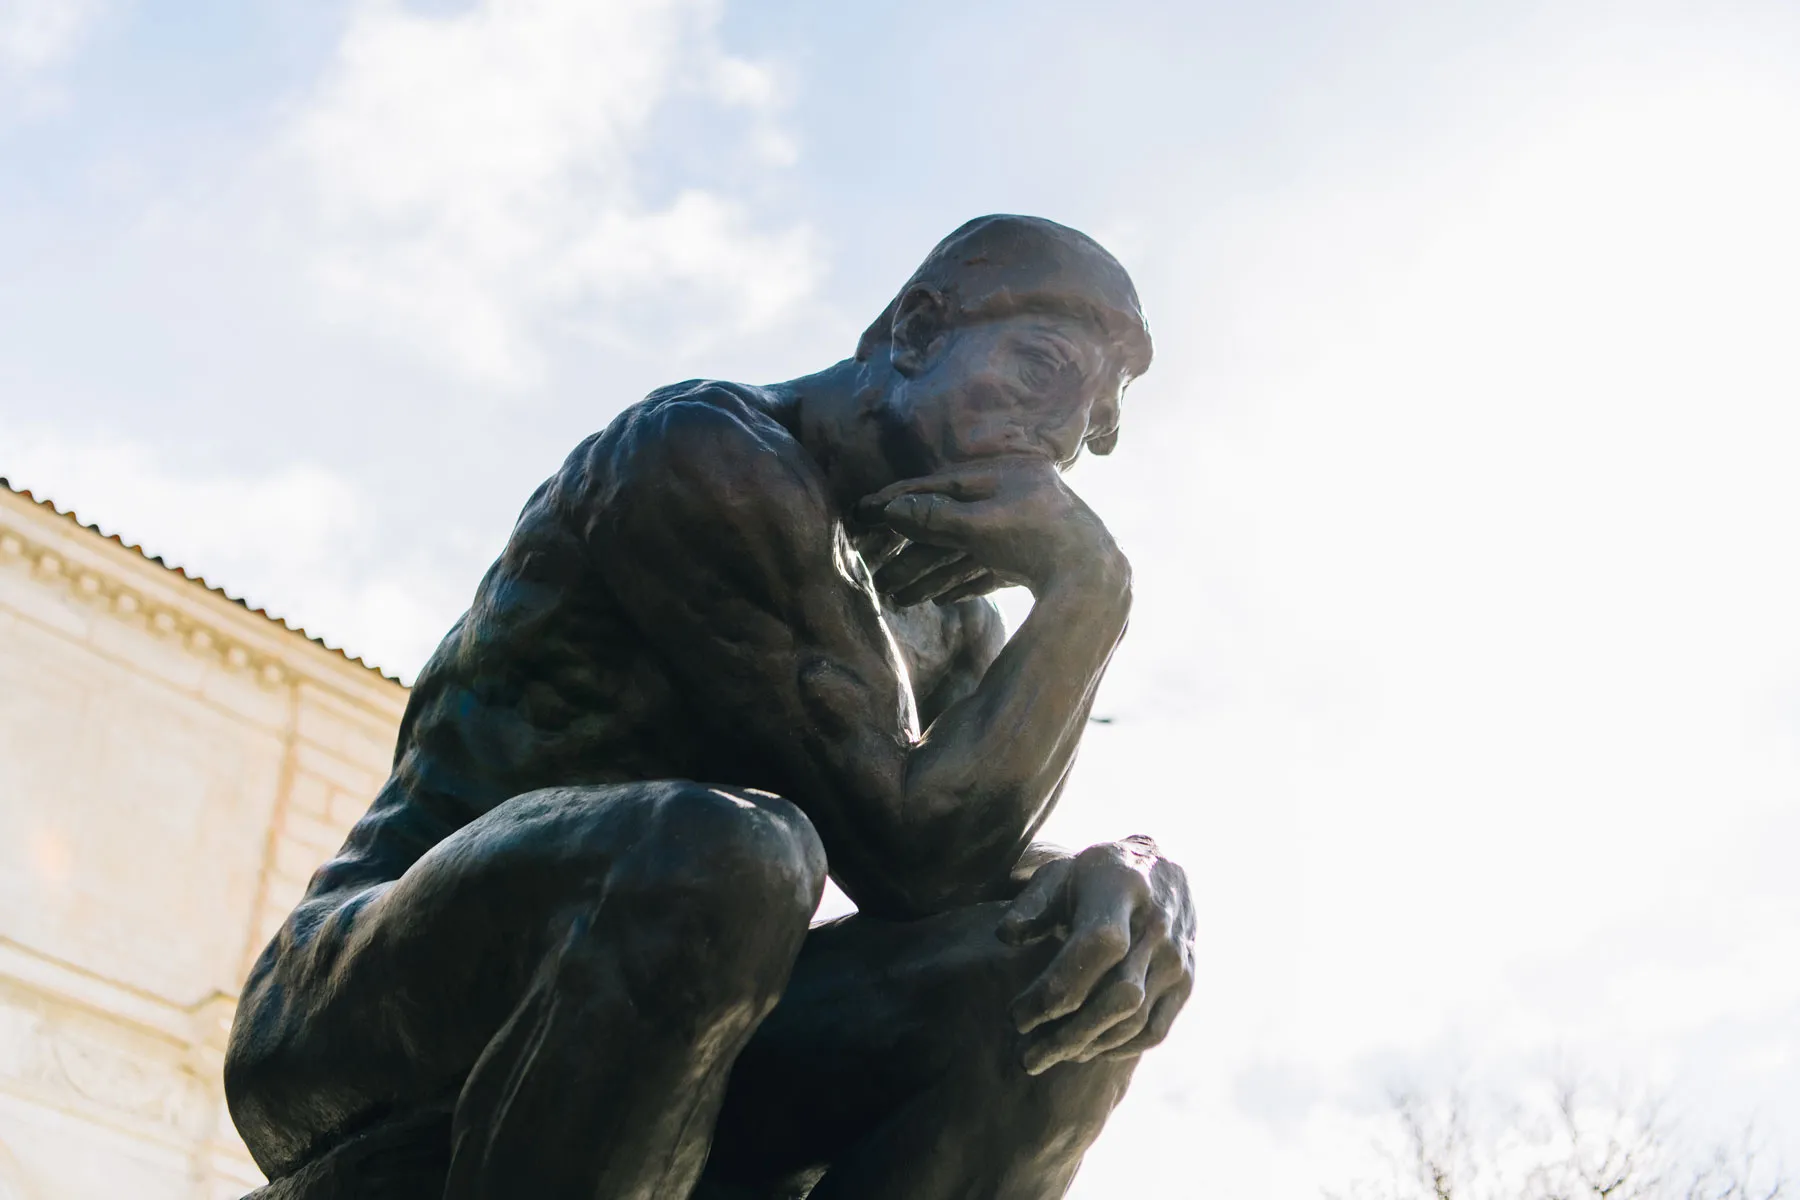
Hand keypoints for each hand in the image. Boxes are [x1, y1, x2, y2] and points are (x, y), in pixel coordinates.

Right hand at [855, 457, 1124, 598]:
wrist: (1094, 580)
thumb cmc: (1035, 541)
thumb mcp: (978, 525)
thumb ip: (935, 517)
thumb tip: (892, 508)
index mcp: (1002, 475)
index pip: (937, 486)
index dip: (897, 499)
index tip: (864, 511)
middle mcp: (1014, 497)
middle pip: (950, 522)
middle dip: (910, 551)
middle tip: (875, 564)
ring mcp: (1026, 529)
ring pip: (966, 551)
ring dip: (930, 575)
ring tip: (899, 597)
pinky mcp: (1036, 561)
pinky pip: (988, 569)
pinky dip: (964, 583)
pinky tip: (944, 599)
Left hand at [998, 837, 1194, 1074]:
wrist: (1158, 867)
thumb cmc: (1094, 875)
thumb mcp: (1059, 873)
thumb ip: (1032, 904)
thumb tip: (1006, 936)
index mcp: (1121, 889)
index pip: (1096, 948)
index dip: (1056, 989)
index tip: (1017, 1015)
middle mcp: (1157, 925)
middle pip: (1117, 995)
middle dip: (1067, 1035)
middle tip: (1025, 1057)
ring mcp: (1177, 957)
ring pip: (1134, 1020)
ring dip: (1087, 1047)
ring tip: (1046, 1057)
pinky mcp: (1186, 982)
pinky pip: (1154, 1030)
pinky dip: (1117, 1049)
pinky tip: (1084, 1051)